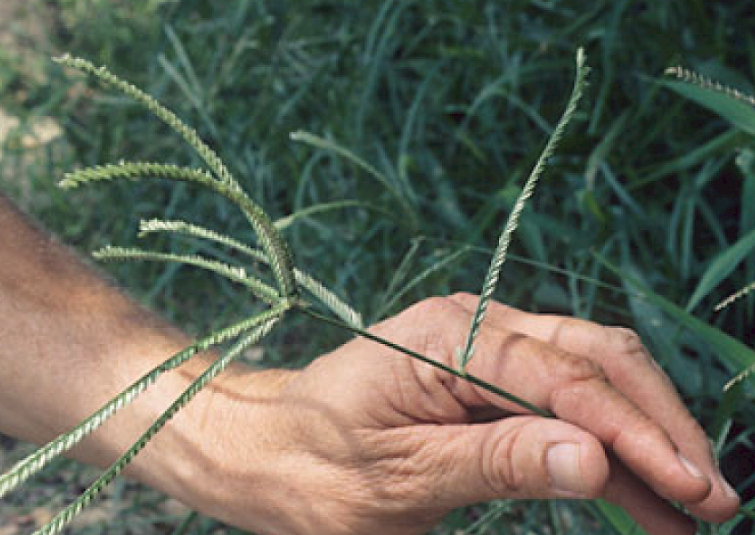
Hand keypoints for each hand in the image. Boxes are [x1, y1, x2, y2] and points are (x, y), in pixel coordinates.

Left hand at [177, 294, 739, 534]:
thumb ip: (495, 460)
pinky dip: (601, 440)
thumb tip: (593, 460)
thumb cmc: (314, 467)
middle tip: (712, 497)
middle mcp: (473, 324)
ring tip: (689, 504)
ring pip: (587, 374)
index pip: (563, 379)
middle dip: (657, 424)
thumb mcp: (401, 477)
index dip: (634, 433)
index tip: (693, 488)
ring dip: (640, 433)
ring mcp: (481, 344)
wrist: (264, 447)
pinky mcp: (483, 373)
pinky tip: (632, 484)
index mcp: (445, 338)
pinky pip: (558, 396)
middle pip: (592, 359)